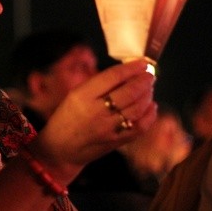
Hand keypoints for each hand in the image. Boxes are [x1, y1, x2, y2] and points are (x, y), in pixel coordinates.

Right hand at [35, 58, 156, 169]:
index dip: (131, 68)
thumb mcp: (75, 94)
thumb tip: (126, 73)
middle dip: (143, 81)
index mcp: (83, 96)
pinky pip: (140, 127)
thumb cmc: (67, 116)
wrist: (61, 148)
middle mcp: (97, 112)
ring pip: (137, 109)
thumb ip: (98, 84)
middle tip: (149, 75)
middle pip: (129, 93)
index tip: (142, 63)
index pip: (113, 77)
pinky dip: (149, 115)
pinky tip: (151, 106)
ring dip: (147, 96)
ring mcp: (108, 129)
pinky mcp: (117, 142)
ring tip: (149, 88)